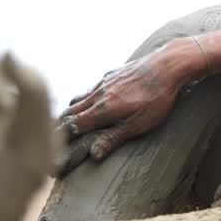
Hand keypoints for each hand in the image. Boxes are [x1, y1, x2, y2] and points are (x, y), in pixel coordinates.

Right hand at [56, 48, 185, 174]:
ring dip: (73, 109)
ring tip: (69, 119)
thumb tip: (93, 155)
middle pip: (72, 111)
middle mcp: (98, 94)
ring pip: (81, 97)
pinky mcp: (114, 74)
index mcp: (101, 110)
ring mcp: (105, 82)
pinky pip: (93, 87)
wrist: (168, 65)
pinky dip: (87, 97)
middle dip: (61, 124)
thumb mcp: (138, 124)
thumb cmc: (156, 98)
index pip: (72, 126)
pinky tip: (93, 99)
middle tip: (52, 135)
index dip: (61, 138)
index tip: (52, 148)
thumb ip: (114, 138)